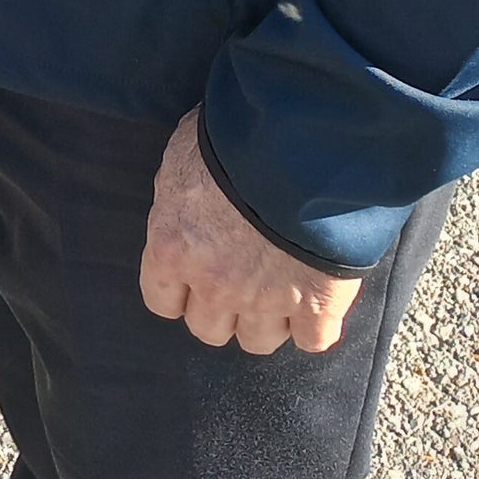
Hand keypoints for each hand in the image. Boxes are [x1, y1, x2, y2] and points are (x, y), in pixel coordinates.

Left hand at [138, 109, 363, 355]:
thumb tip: (186, 202)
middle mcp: (214, 285)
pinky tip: (317, 305)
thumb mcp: (184, 155)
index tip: (192, 277)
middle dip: (222, 308)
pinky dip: (317, 326)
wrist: (299, 145)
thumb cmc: (233, 138)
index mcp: (173, 250)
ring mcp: (266, 299)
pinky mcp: (317, 304)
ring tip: (279, 292)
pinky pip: (314, 340)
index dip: (179, 291)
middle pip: (209, 329)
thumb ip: (180, 195)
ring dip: (266, 321)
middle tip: (240, 280)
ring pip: (258, 341)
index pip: (161, 300)